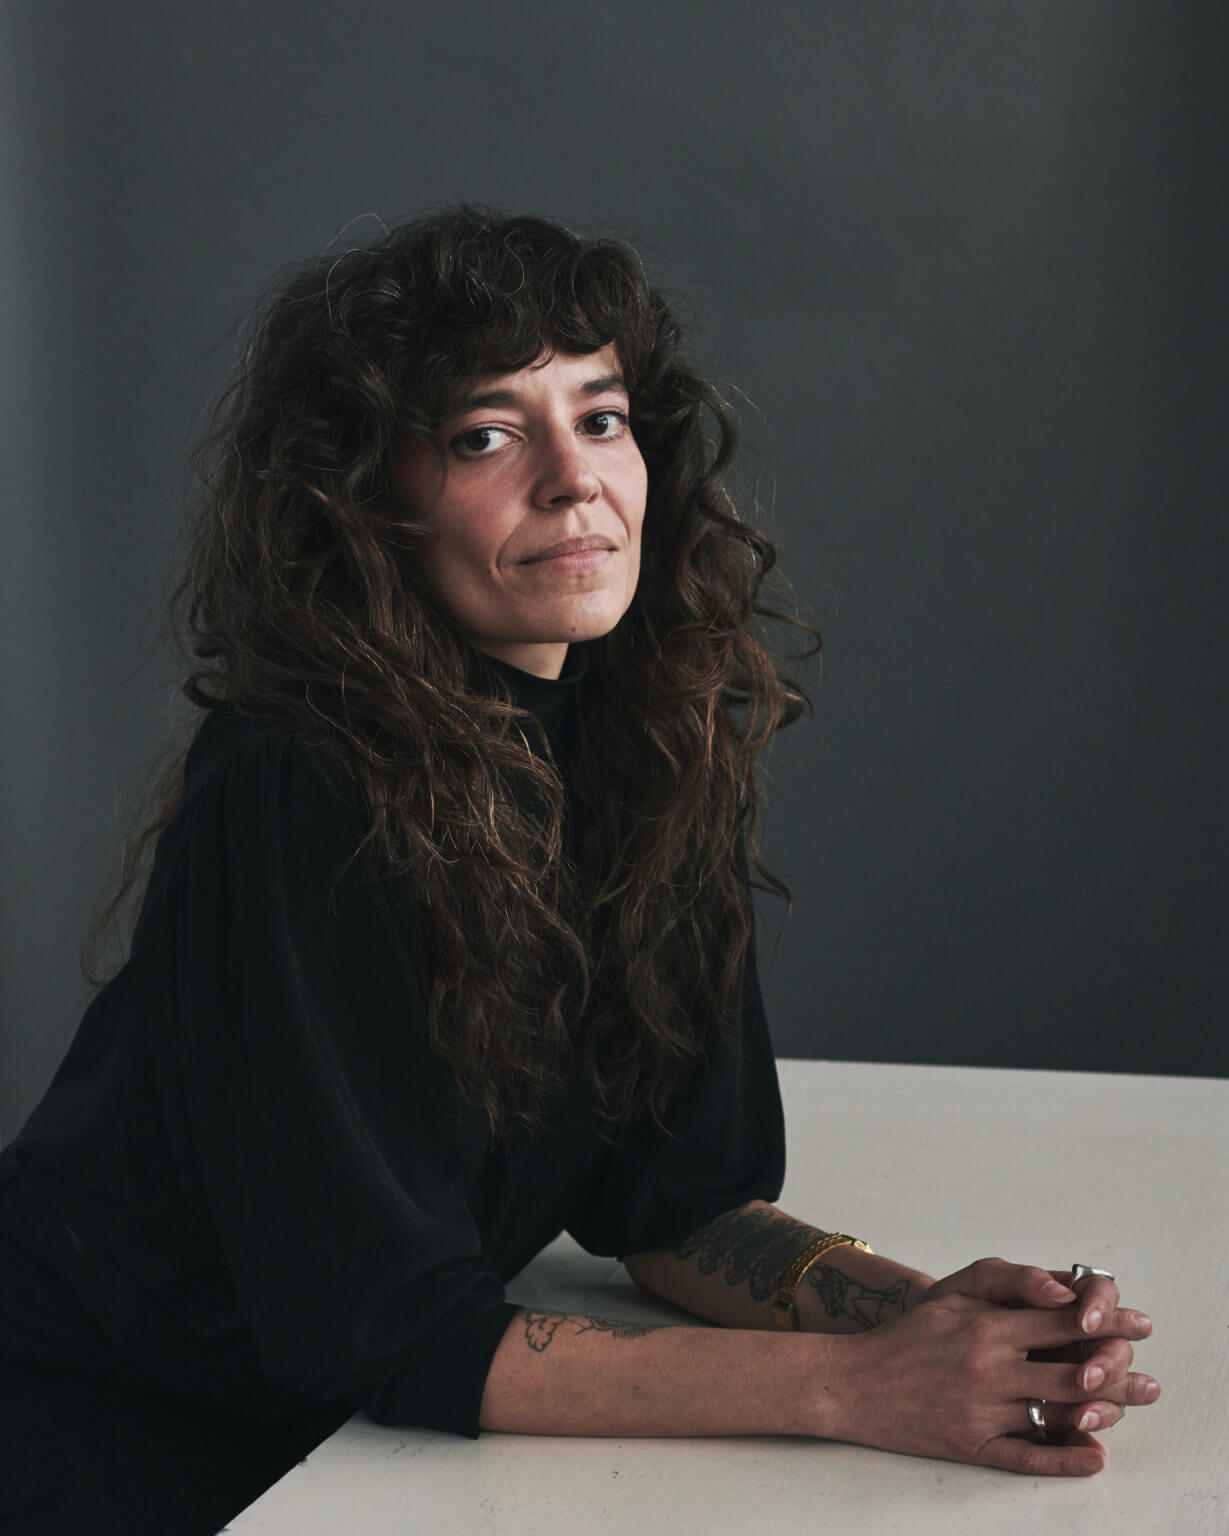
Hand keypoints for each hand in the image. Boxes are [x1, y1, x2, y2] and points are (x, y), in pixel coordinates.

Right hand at [814, 1270, 1158, 1474]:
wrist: (856, 1381)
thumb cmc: (910, 1333)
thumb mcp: (953, 1290)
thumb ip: (1008, 1281)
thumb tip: (1060, 1292)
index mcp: (987, 1324)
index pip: (1064, 1322)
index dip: (1109, 1323)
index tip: (1139, 1325)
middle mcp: (988, 1367)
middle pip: (1073, 1373)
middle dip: (1119, 1374)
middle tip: (1149, 1379)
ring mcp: (982, 1410)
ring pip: (1058, 1414)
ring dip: (1103, 1413)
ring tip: (1130, 1408)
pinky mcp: (972, 1445)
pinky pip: (1029, 1457)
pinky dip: (1066, 1460)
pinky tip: (1094, 1456)